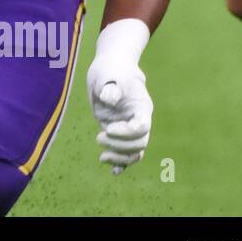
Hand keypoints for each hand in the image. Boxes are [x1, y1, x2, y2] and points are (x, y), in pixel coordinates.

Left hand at [86, 57, 153, 174]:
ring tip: (102, 157)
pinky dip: (121, 163)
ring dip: (120, 158)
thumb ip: (111, 87)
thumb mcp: (108, 74)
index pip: (141, 128)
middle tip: (99, 137)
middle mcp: (137, 120)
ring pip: (134, 151)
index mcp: (141, 108)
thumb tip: (109, 99)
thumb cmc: (111, 70)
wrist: (111, 69)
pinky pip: (126, 153)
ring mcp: (128, 128)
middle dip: (120, 146)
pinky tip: (113, 171)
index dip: (126, 133)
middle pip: (139, 143)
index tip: (108, 128)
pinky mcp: (118, 132)